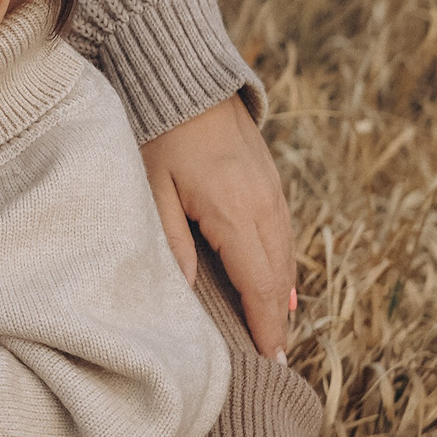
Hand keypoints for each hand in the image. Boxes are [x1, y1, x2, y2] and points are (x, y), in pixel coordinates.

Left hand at [142, 95, 294, 360]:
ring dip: (281, 293)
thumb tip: (184, 294)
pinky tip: (273, 282)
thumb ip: (169, 242)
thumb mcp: (152, 189)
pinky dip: (279, 262)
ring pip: (285, 253)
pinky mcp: (270, 178)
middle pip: (278, 275)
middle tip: (274, 360)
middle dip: (277, 319)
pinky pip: (282, 231)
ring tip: (273, 330)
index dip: (266, 326)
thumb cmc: (157, 133)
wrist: (184, 76)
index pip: (260, 284)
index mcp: (237, 212)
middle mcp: (265, 204)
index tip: (271, 360)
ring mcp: (273, 189)